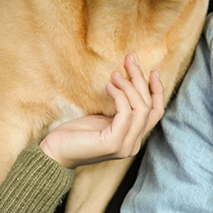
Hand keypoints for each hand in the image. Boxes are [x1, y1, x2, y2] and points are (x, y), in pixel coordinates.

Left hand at [39, 54, 164, 168]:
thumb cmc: (77, 133)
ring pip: (140, 109)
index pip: (155, 113)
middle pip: (148, 107)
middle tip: (130, 60)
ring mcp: (125, 146)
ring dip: (129, 86)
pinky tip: (108, 87)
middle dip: (140, 80)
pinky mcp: (114, 144)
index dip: (157, 91)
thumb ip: (121, 110)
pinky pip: (126, 114)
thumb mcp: (104, 118)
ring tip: (114, 74)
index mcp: (133, 138)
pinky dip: (119, 96)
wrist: (55, 152)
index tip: (154, 71)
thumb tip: (129, 82)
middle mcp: (133, 145)